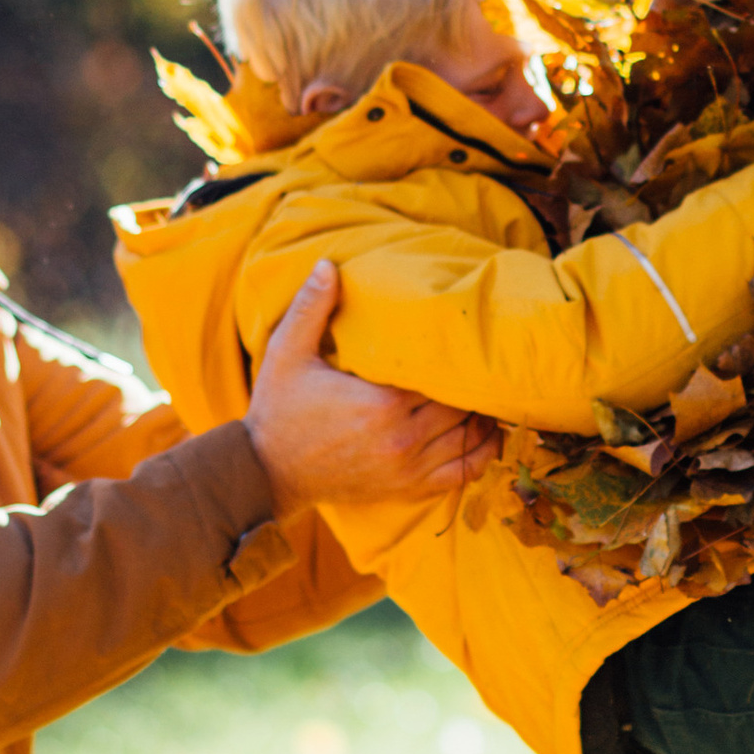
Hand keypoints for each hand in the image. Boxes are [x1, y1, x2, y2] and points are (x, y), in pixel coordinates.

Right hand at [243, 262, 497, 516]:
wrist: (267, 471)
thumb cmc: (279, 408)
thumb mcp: (287, 352)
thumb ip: (311, 307)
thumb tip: (328, 264)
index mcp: (383, 403)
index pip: (442, 374)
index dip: (456, 357)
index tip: (461, 340)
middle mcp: (403, 438)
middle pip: (462, 405)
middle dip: (470, 384)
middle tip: (477, 362)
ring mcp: (408, 468)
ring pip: (469, 437)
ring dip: (480, 416)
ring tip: (484, 391)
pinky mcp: (407, 489)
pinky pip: (462, 474)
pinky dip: (481, 454)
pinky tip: (485, 435)